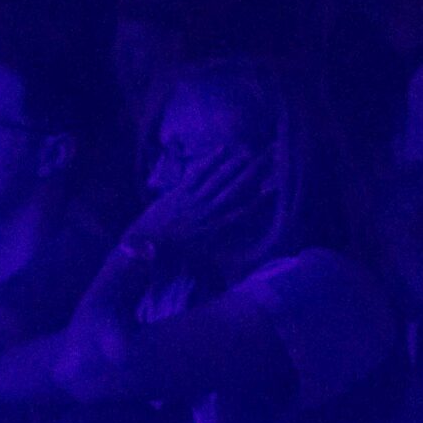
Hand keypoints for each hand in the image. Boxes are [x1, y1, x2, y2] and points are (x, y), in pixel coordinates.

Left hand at [129, 148, 269, 253]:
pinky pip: (199, 172)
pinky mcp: (182, 190)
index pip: (243, 212)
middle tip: (267, 160)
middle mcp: (209, 212)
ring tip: (249, 152)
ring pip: (219, 178)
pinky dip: (211, 160)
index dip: (260, 201)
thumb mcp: (201, 259)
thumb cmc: (175, 254)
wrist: (148, 243)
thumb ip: (219, 260)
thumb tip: (234, 272)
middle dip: (252, 174)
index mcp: (216, 229)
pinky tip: (222, 150)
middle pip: (235, 189)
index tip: (274, 189)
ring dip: (235, 164)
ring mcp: (195, 199)